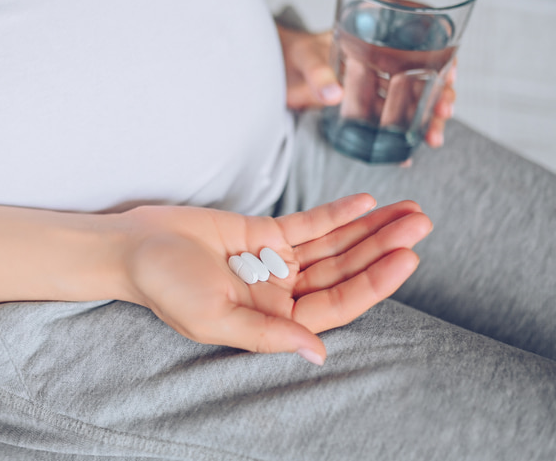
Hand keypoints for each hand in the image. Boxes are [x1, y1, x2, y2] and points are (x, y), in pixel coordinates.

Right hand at [120, 194, 430, 363]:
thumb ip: (265, 335)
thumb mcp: (213, 318)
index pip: (338, 303)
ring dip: (370, 229)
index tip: (408, 257)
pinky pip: (308, 224)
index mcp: (275, 322)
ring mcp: (275, 262)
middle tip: (422, 223)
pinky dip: (337, 214)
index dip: (375, 281)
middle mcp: (282, 293)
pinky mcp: (262, 234)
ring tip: (409, 211)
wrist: (133, 248)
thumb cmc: (165, 288)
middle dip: (384, 247)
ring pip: (334, 245)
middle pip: (345, 270)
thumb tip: (316, 352)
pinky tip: (367, 202)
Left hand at [275, 23, 455, 149]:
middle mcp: (379, 63)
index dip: (442, 57)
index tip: (451, 75)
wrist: (268, 69)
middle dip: (439, 96)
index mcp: (374, 39)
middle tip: (444, 114)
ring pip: (409, 102)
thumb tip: (333, 93)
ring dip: (424, 120)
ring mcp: (371, 87)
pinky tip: (407, 155)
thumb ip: (317, 74)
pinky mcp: (359, 108)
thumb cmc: (289, 53)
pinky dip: (397, 137)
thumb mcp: (304, 57)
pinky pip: (385, 122)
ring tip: (433, 138)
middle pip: (422, 77)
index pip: (420, 44)